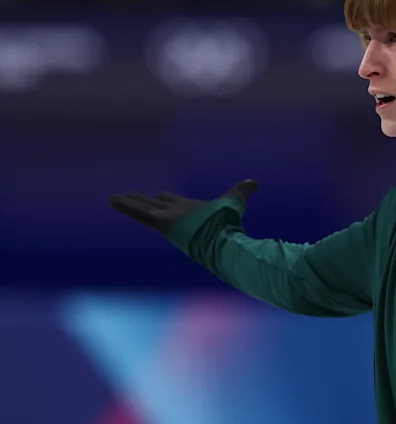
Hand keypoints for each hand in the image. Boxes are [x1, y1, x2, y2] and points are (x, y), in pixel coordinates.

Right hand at [109, 179, 258, 234]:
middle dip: (144, 201)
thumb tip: (255, 182)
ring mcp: (169, 219)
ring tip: (115, 198)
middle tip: (130, 196)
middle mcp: (177, 215)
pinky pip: (139, 214)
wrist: (222, 240)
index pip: (175, 203)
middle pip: (156, 205)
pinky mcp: (162, 223)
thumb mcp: (236, 202)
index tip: (160, 195)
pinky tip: (112, 200)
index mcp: (191, 212)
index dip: (168, 199)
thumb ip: (242, 191)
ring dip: (130, 202)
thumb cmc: (229, 224)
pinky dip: (125, 207)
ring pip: (144, 208)